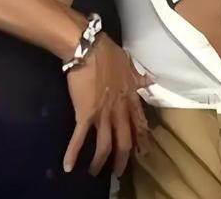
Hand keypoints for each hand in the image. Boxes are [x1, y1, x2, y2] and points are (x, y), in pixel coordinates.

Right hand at [64, 33, 152, 176]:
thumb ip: (139, 77)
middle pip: (125, 140)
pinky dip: (73, 153)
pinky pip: (79, 138)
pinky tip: (69, 166)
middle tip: (119, 171)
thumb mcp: (129, 64)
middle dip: (123, 159)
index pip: (140, 123)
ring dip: (101, 162)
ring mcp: (102, 114)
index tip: (144, 151)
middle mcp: (119, 110)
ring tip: (96, 172)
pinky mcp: (84, 115)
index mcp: (130, 98)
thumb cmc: (108, 53)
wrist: (88, 49)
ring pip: (105, 145)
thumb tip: (152, 80)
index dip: (142, 139)